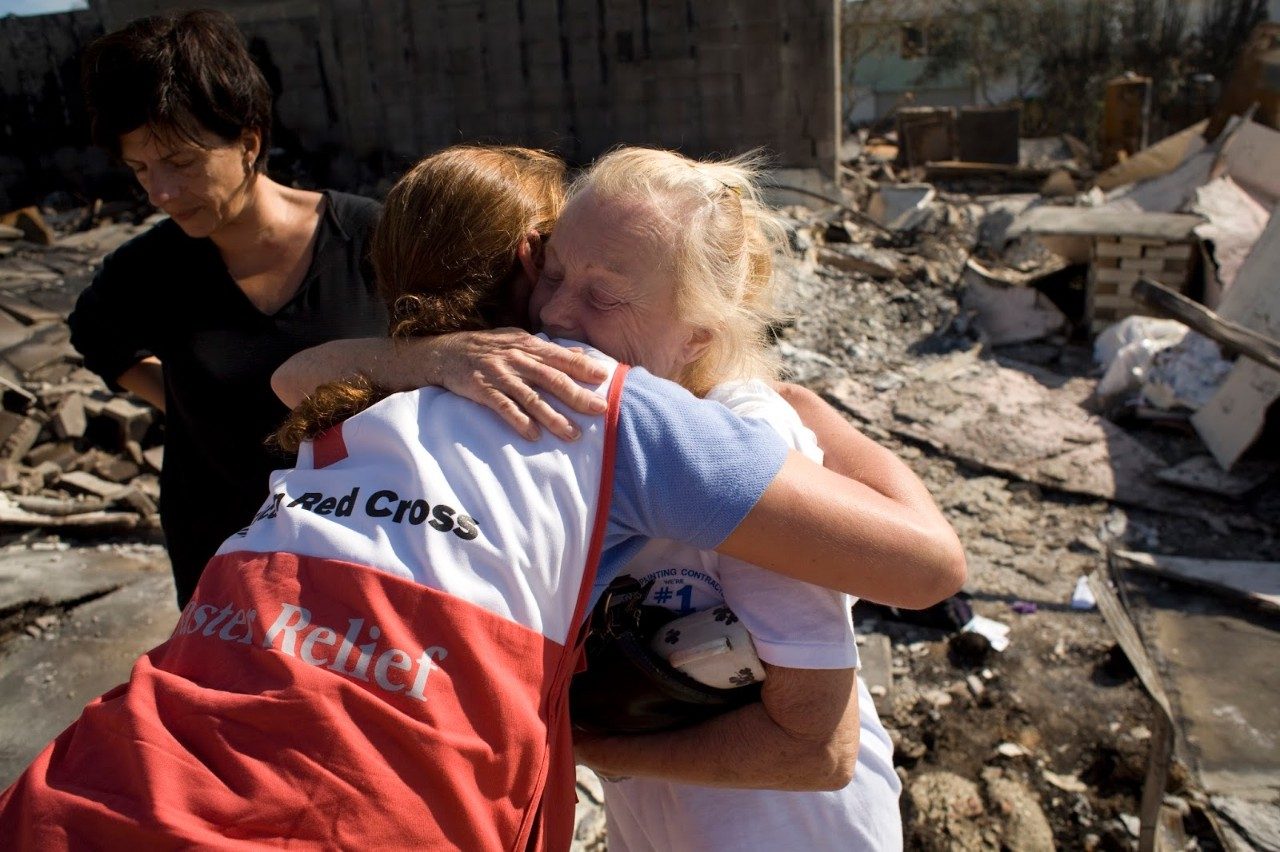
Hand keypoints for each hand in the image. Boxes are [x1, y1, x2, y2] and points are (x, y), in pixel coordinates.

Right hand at [418, 329, 608, 440]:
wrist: (446, 352)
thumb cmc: (488, 347)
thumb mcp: (519, 340)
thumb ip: (549, 350)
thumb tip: (580, 354)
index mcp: (528, 346)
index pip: (561, 358)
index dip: (582, 367)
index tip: (604, 377)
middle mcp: (517, 359)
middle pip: (552, 379)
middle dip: (577, 396)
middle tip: (600, 410)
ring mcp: (500, 375)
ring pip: (531, 398)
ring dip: (553, 417)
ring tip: (572, 434)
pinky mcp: (483, 390)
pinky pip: (504, 407)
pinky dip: (519, 421)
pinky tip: (533, 435)